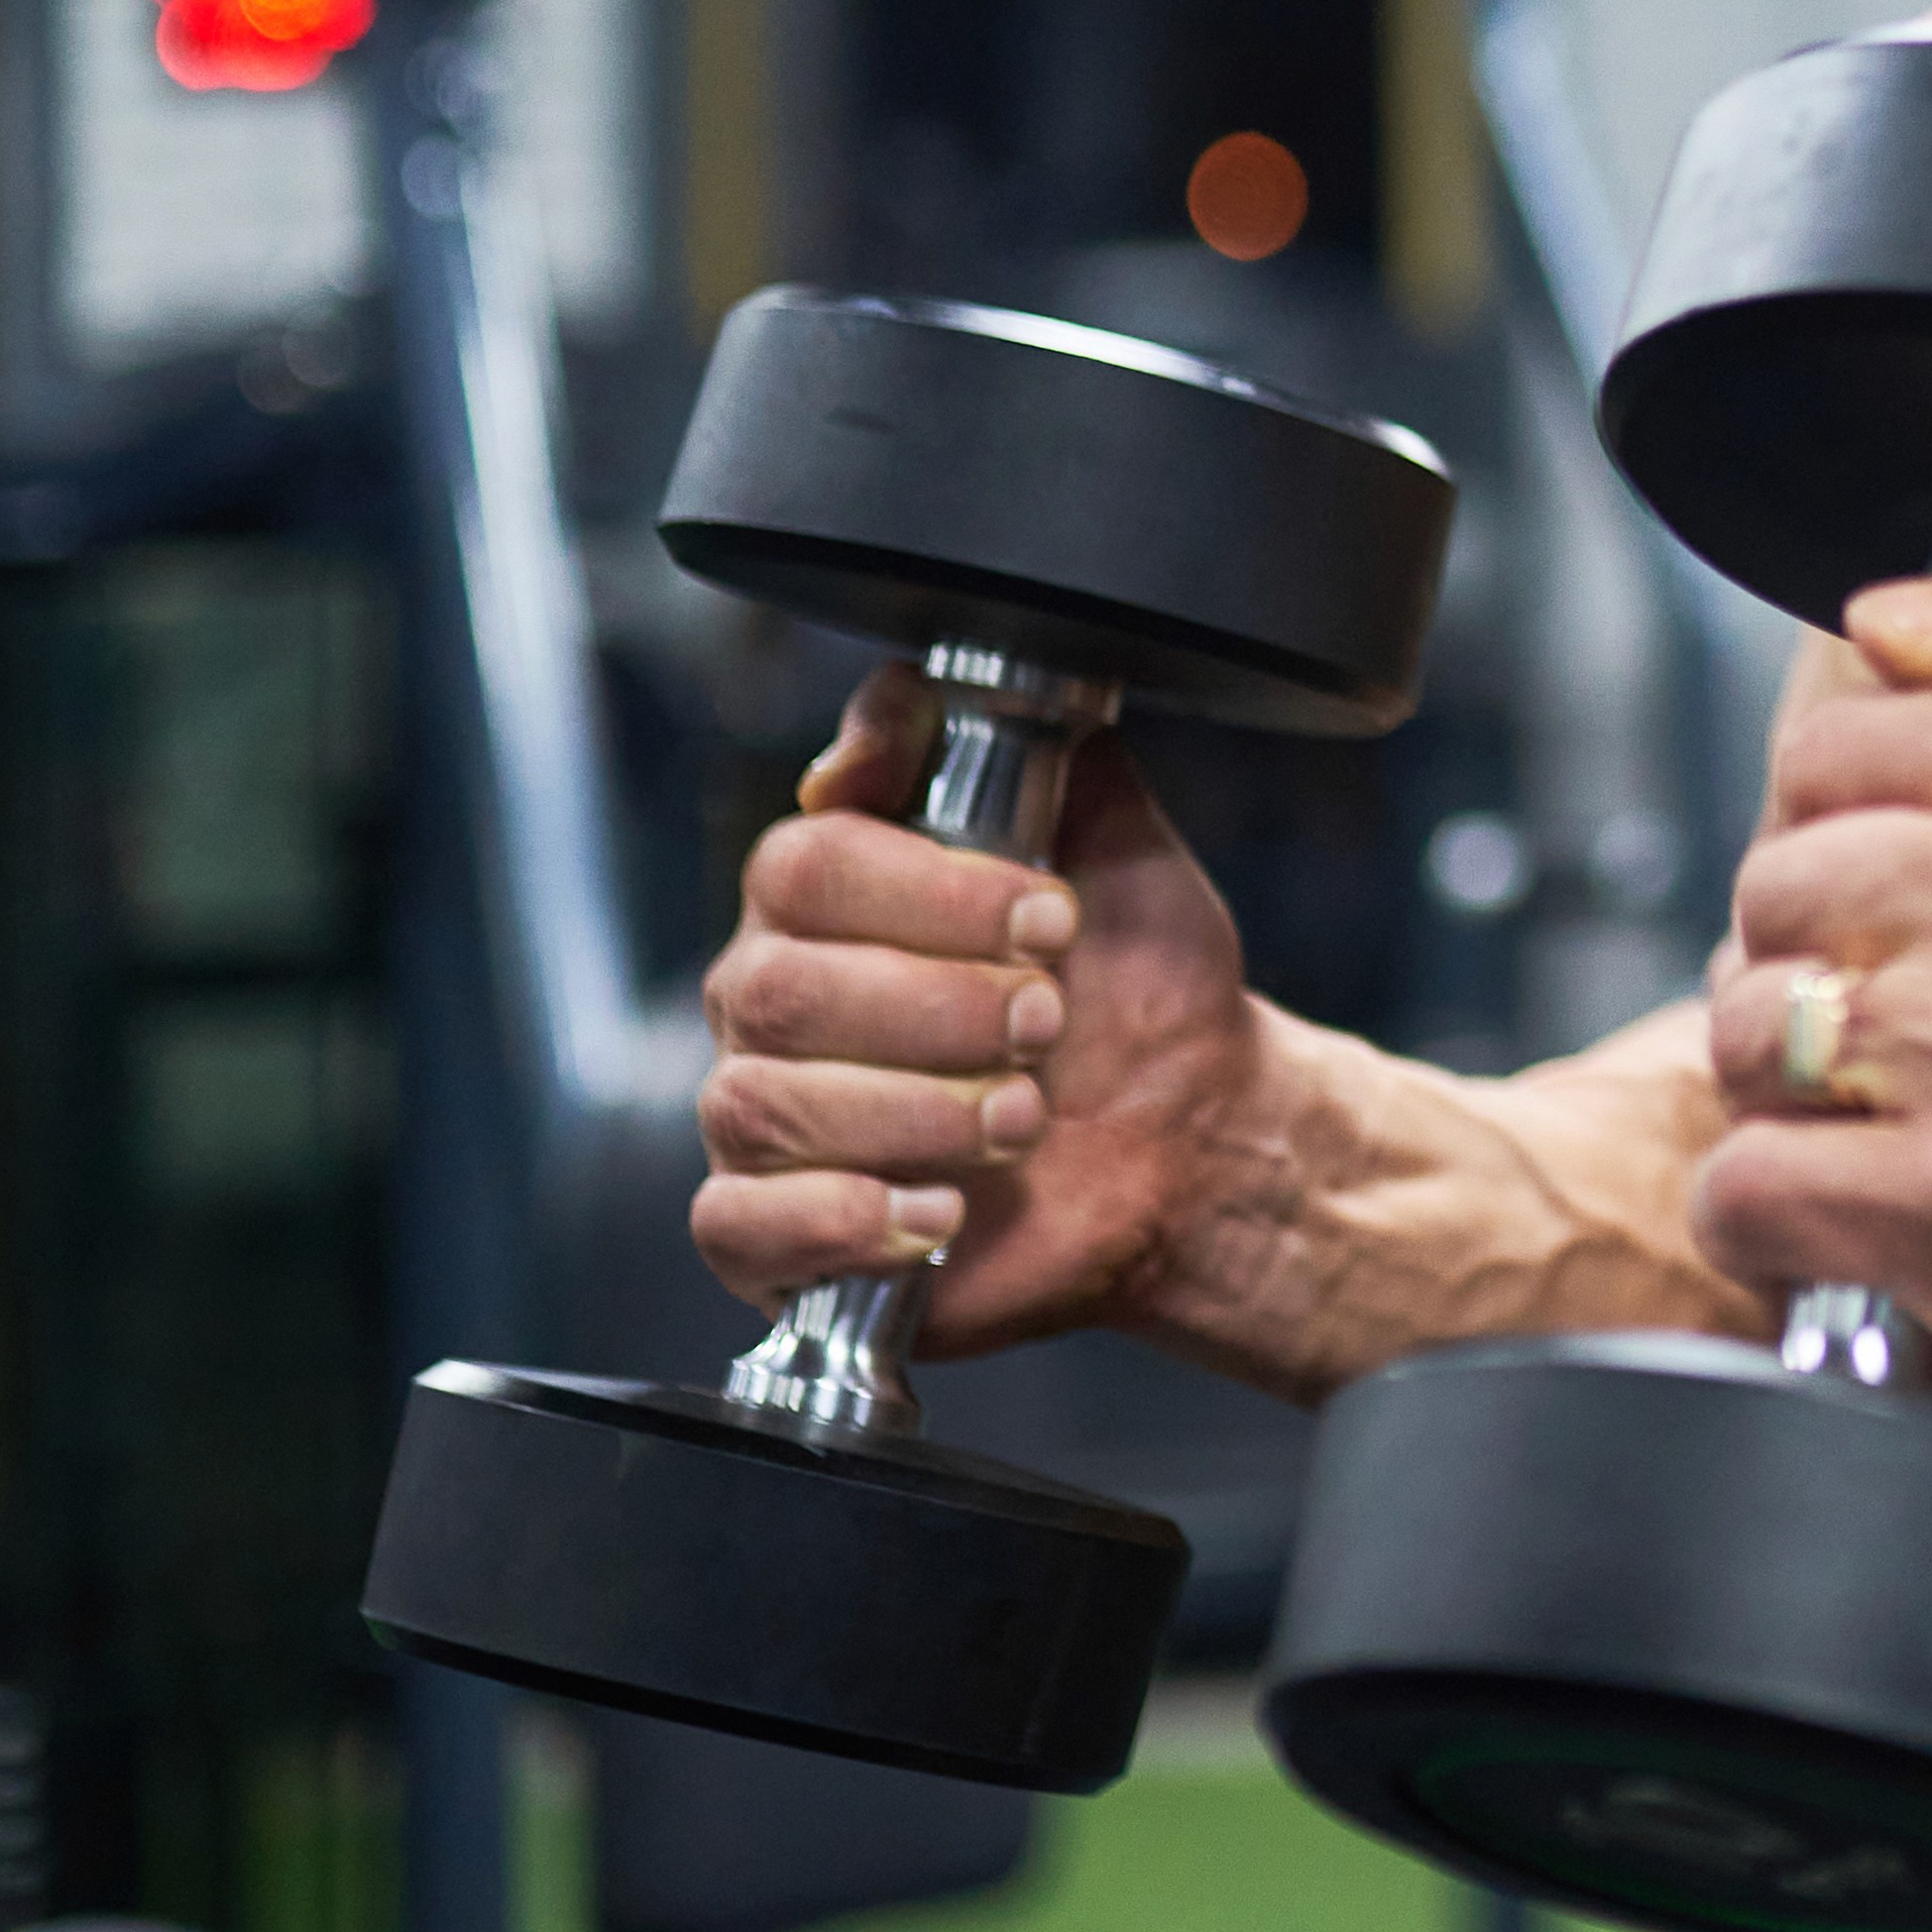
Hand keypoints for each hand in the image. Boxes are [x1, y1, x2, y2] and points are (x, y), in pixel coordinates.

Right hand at [688, 672, 1294, 1362]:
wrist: (1194, 1140)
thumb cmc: (1139, 992)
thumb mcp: (1115, 847)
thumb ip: (1033, 750)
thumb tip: (909, 697)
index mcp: (829, 898)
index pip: (806, 863)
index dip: (933, 893)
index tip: (1052, 918)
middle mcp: (771, 1000)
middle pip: (777, 989)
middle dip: (937, 1010)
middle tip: (1046, 1028)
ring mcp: (765, 1118)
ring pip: (761, 1104)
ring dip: (916, 1114)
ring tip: (1023, 1120)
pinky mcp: (776, 1234)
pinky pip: (737, 1226)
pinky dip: (840, 1218)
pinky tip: (938, 1211)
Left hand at [1690, 541, 1931, 1416]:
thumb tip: (1883, 621)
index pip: (1827, 755)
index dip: (1855, 830)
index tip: (1925, 893)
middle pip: (1777, 889)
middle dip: (1822, 954)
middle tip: (1915, 1006)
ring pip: (1748, 1030)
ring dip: (1796, 1084)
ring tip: (1897, 1102)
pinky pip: (1747, 1184)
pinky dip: (1775, 1212)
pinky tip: (1862, 1202)